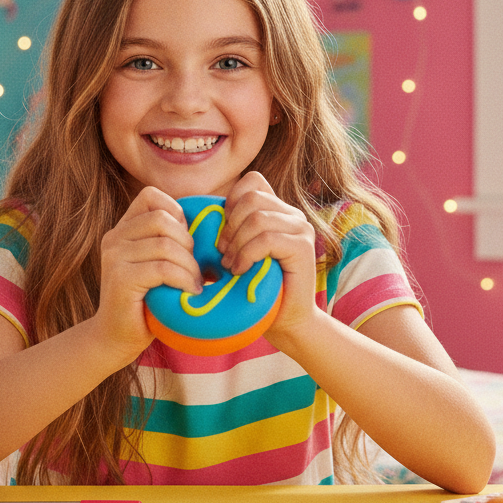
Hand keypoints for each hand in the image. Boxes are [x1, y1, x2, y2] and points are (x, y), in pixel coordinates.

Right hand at [95, 186, 201, 359]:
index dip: (176, 213)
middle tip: (196, 268)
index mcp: (123, 229)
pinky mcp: (120, 278)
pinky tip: (189, 291)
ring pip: (165, 244)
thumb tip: (215, 232)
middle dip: (187, 242)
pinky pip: (162, 268)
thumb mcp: (158, 264)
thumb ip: (171, 242)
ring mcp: (114, 257)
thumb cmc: (146, 301)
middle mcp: (114, 237)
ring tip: (194, 282)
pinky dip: (183, 279)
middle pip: (161, 219)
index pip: (151, 196)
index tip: (187, 242)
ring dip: (189, 265)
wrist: (116, 337)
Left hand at [218, 172, 317, 344]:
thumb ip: (231, 228)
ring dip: (237, 244)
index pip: (252, 181)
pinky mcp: (303, 247)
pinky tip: (241, 271)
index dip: (231, 201)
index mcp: (278, 210)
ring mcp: (301, 229)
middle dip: (230, 226)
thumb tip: (199, 213)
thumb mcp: (239, 251)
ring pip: (257, 218)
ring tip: (231, 266)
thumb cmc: (257, 288)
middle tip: (223, 253)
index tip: (223, 232)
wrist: (285, 321)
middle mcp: (293, 215)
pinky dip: (247, 254)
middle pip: (251, 198)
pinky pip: (266, 238)